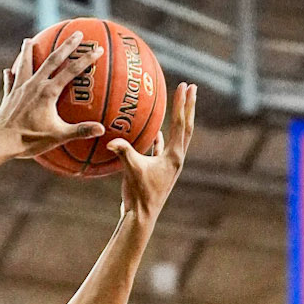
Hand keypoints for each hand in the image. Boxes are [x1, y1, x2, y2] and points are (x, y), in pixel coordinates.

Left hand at [0, 33, 104, 159]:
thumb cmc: (30, 140)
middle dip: (67, 45)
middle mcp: (34, 84)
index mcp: (48, 92)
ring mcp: (19, 88)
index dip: (86, 59)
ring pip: (25, 64)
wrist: (0, 143)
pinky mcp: (8, 96)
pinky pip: (10, 81)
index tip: (98, 48)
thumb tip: (101, 129)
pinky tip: (8, 70)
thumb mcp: (58, 136)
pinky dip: (10, 75)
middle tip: (77, 33)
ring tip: (28, 41)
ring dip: (27, 51)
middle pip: (52, 59)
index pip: (72, 71)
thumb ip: (80, 131)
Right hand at [110, 81, 195, 225]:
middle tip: (192, 88)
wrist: (142, 217)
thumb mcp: (131, 170)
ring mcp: (170, 165)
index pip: (179, 123)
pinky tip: (157, 132)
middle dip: (189, 107)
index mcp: (174, 156)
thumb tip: (111, 141)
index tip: (185, 85)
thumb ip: (124, 152)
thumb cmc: (139, 195)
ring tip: (181, 106)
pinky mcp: (161, 171)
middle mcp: (176, 159)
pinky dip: (162, 138)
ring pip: (178, 137)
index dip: (182, 104)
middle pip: (186, 127)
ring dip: (180, 120)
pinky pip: (163, 148)